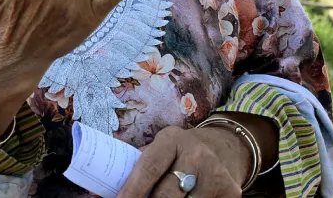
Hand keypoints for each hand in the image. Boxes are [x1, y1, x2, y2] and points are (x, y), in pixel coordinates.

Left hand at [118, 126, 250, 197]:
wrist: (227, 146)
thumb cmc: (181, 151)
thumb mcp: (160, 148)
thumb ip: (137, 166)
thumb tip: (101, 192)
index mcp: (172, 140)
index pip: (148, 169)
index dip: (132, 191)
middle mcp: (196, 155)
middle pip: (166, 196)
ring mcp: (216, 175)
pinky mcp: (231, 193)